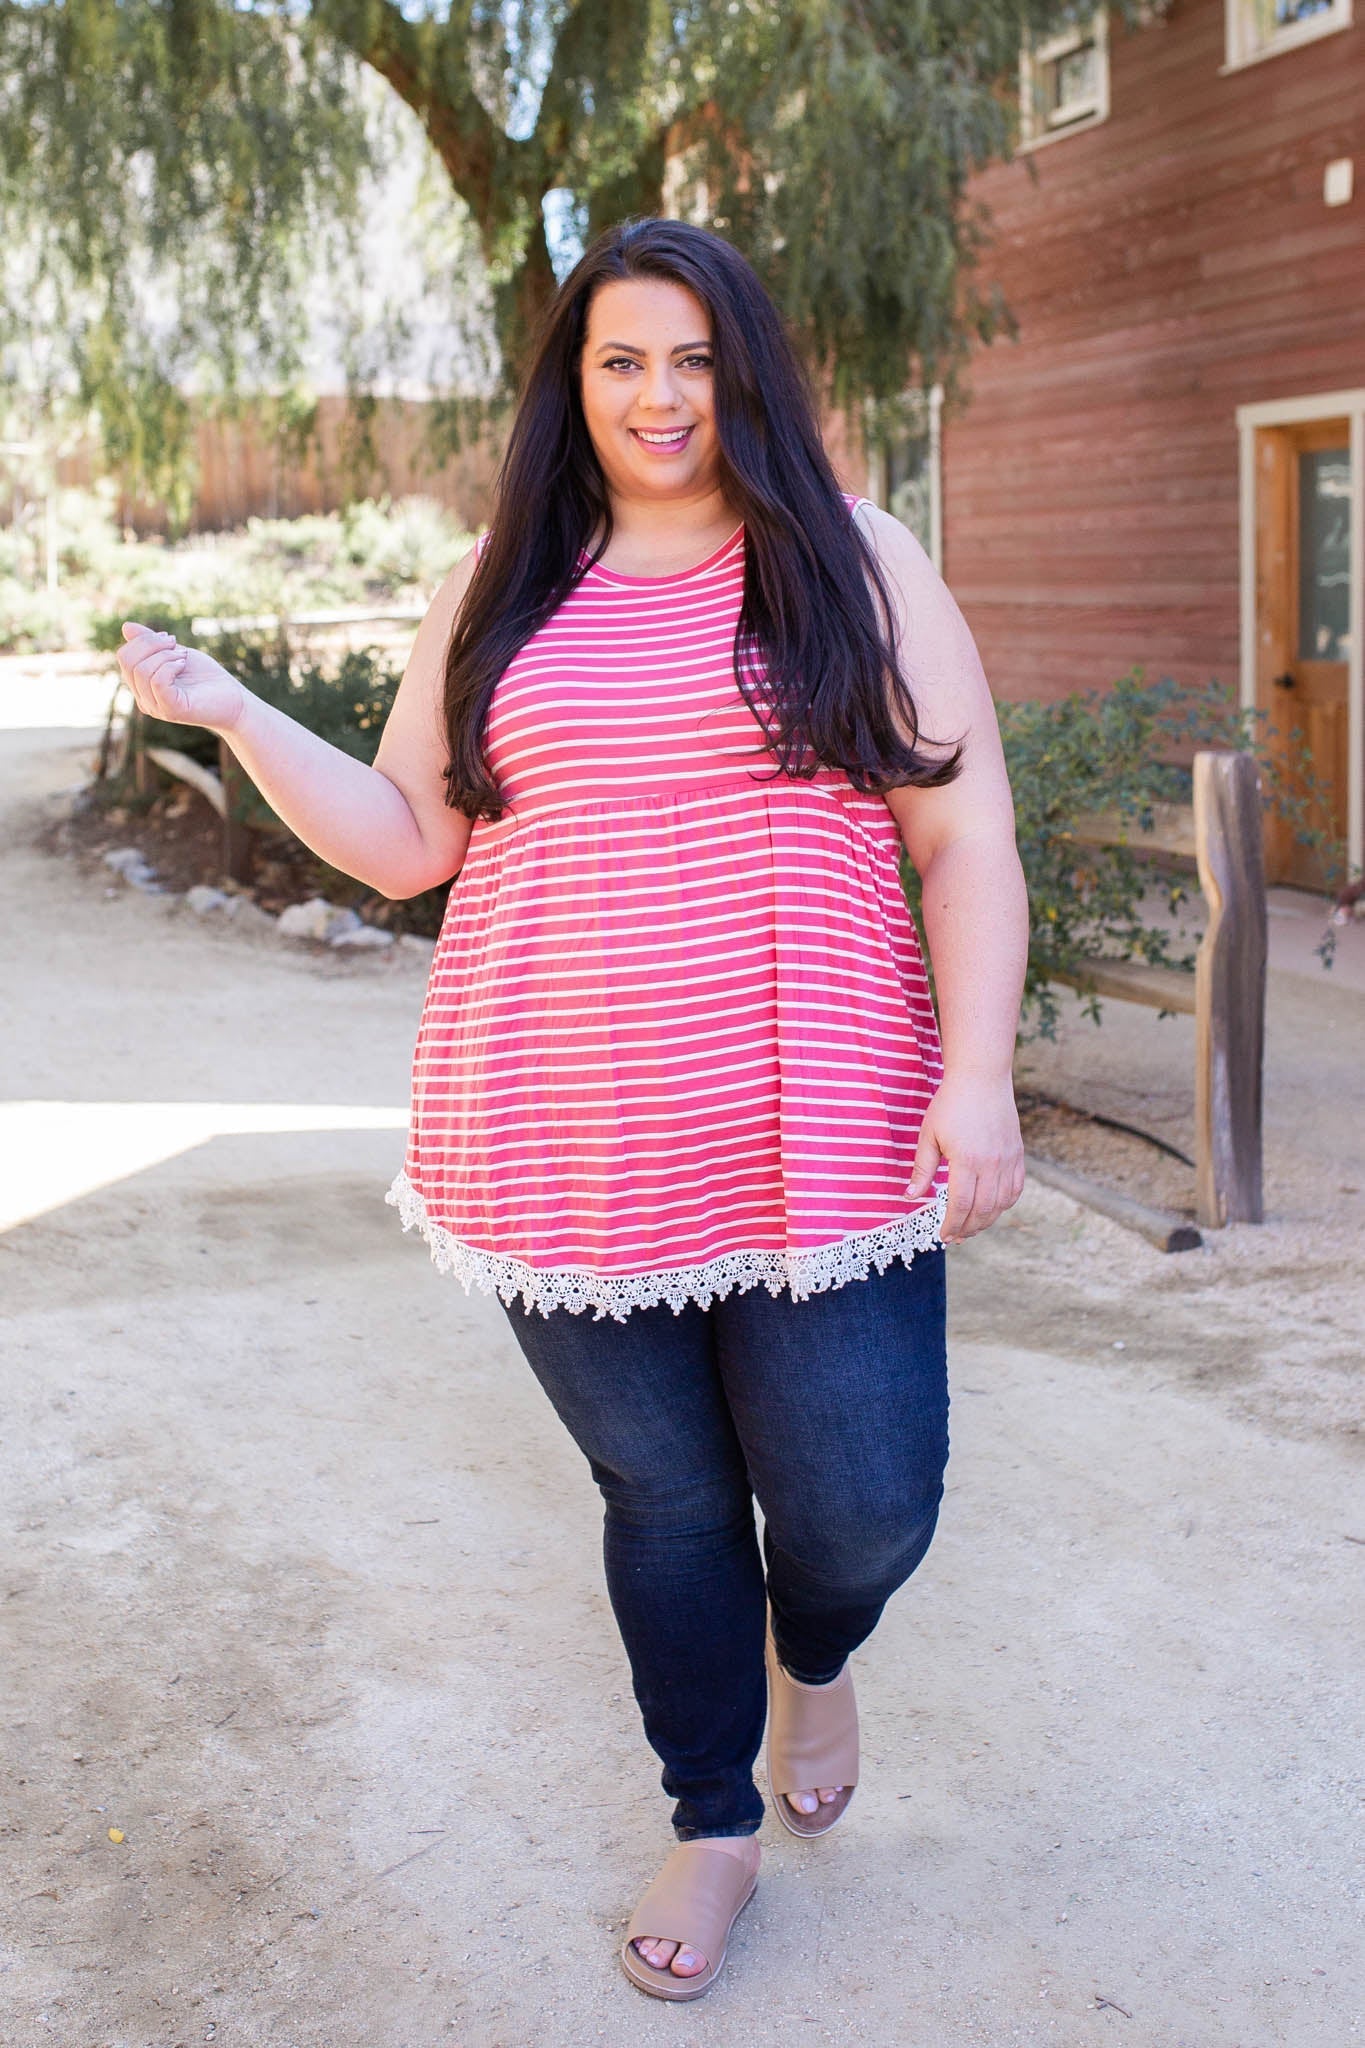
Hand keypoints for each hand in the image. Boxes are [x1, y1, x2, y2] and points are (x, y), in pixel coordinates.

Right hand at [117, 622, 247, 734]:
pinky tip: (184, 665)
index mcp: (142, 686)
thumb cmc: (206, 678)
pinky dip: (170, 666)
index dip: (144, 640)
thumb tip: (126, 626)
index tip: (170, 638)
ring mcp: (156, 707)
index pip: (124, 656)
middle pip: (127, 661)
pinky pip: (157, 681)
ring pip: (142, 670)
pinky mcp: (171, 710)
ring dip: (165, 655)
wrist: (234, 700)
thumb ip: (151, 643)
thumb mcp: (175, 653)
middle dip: (152, 644)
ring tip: (184, 657)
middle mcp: (144, 699)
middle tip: (177, 645)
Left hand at [905, 1071, 1024, 1244]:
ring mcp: (1008, 1160)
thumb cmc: (950, 1104)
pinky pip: (1015, 1189)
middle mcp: (992, 1164)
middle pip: (983, 1210)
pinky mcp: (1017, 1154)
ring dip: (986, 1221)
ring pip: (1001, 1204)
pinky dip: (1005, 1204)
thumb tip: (910, 1197)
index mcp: (967, 1160)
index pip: (960, 1205)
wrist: (981, 1078)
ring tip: (971, 1228)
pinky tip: (992, 1209)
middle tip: (955, 1238)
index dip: (952, 1225)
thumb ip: (922, 1169)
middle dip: (968, 1229)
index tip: (943, 1236)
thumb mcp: (928, 1135)